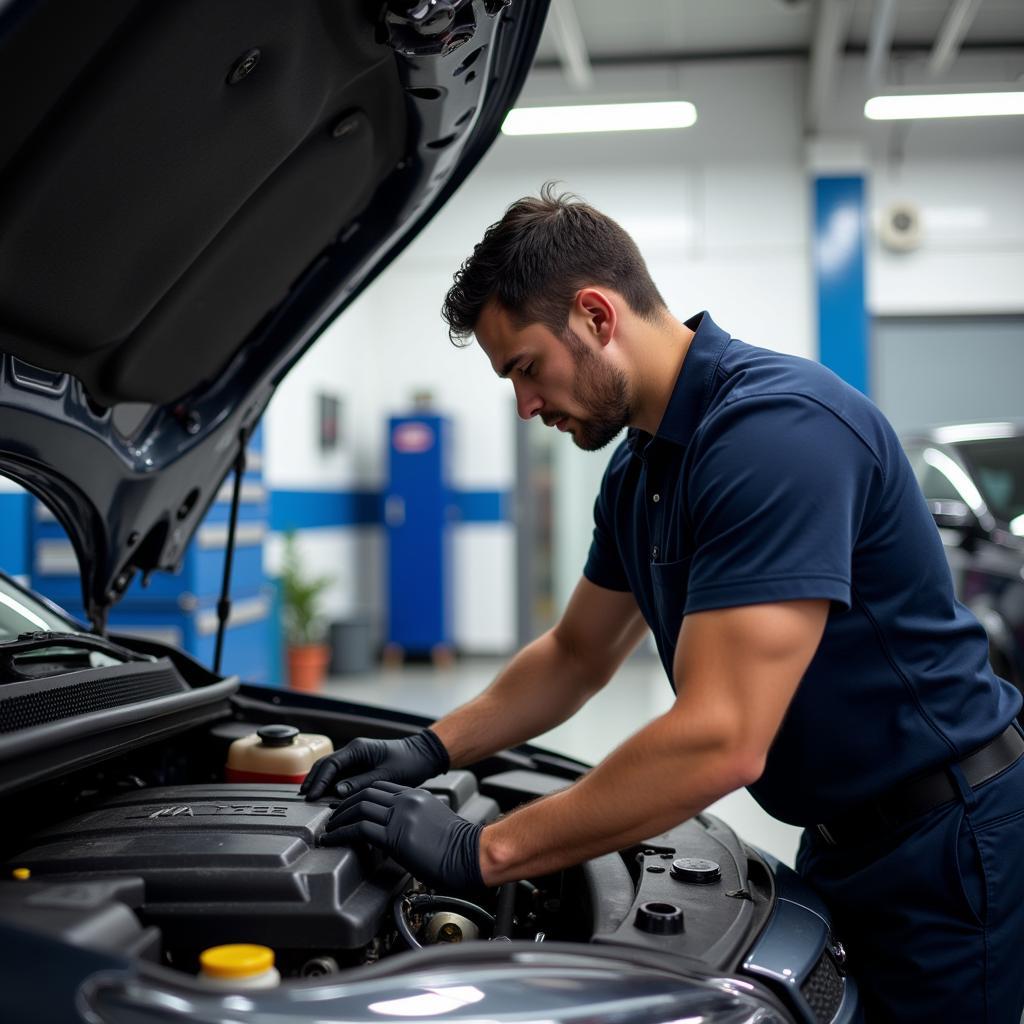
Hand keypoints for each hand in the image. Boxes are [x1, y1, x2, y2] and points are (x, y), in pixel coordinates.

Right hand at [300, 729, 448, 799]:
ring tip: (309, 798)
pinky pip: (340, 775)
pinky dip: (330, 784)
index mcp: (358, 749)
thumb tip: (337, 791)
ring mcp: (355, 759)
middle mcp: (354, 751)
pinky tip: (325, 796)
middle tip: (303, 798)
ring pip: (330, 770)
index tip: (311, 796)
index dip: (319, 781)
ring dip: (319, 782)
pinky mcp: (359, 766)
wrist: (423, 756)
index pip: (330, 764)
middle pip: (325, 765)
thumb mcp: (386, 775)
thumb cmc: (409, 763)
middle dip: (313, 781)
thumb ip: (361, 783)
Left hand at [321, 781, 483, 890]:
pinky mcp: (395, 836)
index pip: (378, 788)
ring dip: (339, 819)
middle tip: (332, 818)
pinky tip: (332, 840)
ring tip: (328, 830)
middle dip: (344, 806)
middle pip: (365, 794)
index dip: (358, 796)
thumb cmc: (457, 845)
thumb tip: (395, 831)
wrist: (470, 854)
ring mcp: (400, 816)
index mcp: (415, 795)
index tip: (347, 807)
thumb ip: (412, 819)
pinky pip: (359, 830)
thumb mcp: (433, 821)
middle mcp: (406, 801)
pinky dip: (341, 834)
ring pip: (358, 809)